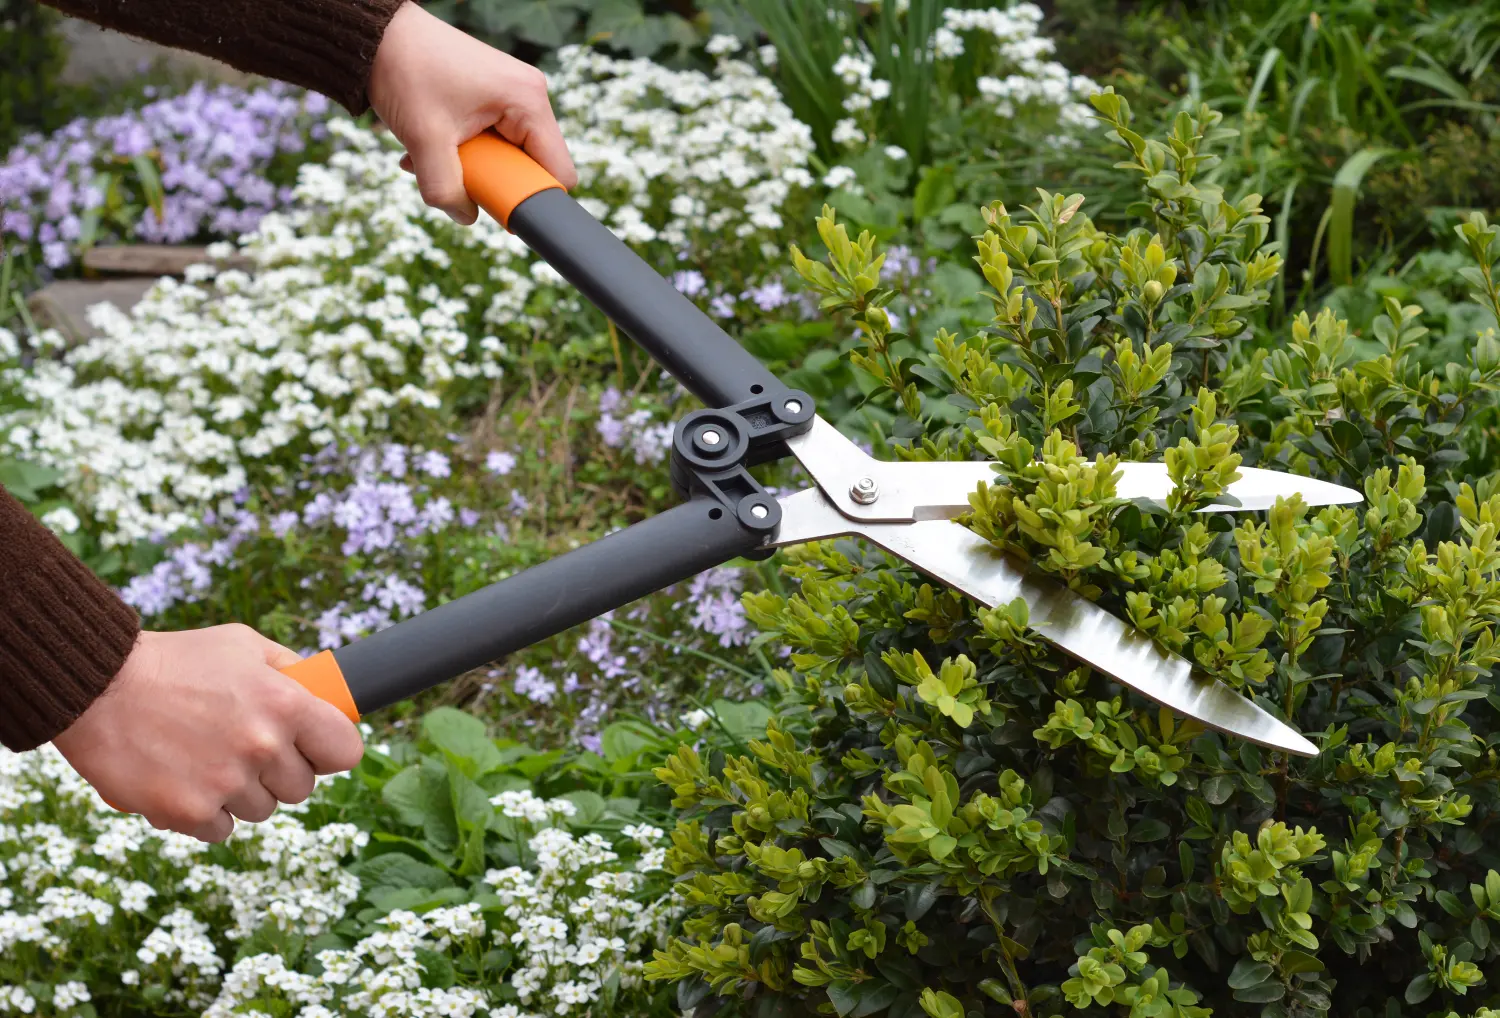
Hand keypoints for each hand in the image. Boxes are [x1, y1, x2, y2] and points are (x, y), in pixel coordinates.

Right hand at [53, 625, 364, 841]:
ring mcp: (226, 783)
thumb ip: (290, 670)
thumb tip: (327, 694)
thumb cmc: (176, 660)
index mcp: (286, 703)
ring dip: (240, 791)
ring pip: (261, 809)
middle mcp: (262, 746)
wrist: (98, 687)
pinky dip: (205, 812)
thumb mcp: (243, 645)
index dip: (330, 751)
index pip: (345, 752)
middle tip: (243, 746)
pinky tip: (183, 777)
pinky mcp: (188, 812)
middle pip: (302, 788)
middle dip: (279, 771)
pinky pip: (221, 829)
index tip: (314, 749)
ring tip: (205, 755)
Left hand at [368, 1, 578, 224]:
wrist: (376, 36)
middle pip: (530, 165)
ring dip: (470, 166)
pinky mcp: (491, 96)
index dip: (531, 198)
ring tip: (431, 154)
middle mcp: (528, 96)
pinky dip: (461, 151)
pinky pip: (490, 139)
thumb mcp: (424, 141)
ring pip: (505, 155)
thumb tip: (465, 216)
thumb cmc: (404, 72)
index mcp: (528, 101)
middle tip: (455, 173)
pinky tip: (428, 145)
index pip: (557, 171)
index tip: (495, 203)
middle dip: (492, 180)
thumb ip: (445, 189)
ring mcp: (510, 94)